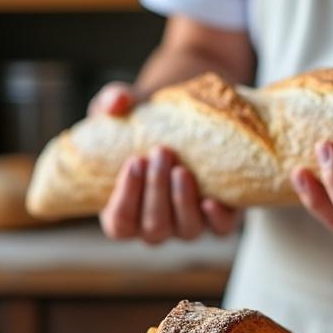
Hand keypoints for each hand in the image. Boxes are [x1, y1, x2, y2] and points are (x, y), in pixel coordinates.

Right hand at [92, 82, 241, 243]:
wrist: (187, 123)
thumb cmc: (145, 123)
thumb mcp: (123, 110)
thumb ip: (111, 102)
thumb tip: (117, 102)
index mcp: (125, 212)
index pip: (120, 224)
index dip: (124, 199)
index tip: (134, 161)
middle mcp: (157, 226)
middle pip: (154, 228)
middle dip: (156, 192)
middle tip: (161, 152)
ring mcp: (189, 225)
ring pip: (186, 230)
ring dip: (182, 201)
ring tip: (181, 169)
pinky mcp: (220, 218)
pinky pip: (220, 229)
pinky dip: (216, 219)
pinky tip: (211, 200)